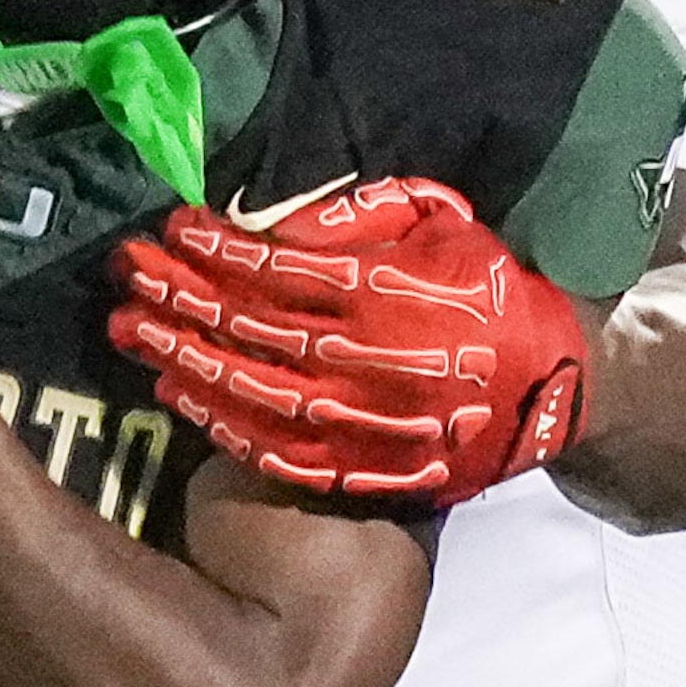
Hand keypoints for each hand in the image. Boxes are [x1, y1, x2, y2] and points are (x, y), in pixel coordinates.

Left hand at [107, 178, 587, 505]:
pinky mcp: (367, 472)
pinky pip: (278, 451)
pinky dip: (220, 423)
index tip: (171, 226)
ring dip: (183, 357)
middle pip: (252, 326)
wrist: (561, 390)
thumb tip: (280, 214)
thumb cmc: (495, 291)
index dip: (218, 247)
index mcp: (392, 294)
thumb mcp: (446, 225)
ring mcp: (366, 424)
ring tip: (128, 328)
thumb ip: (366, 217)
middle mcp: (374, 361)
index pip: (281, 268)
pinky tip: (175, 392)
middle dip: (180, 295)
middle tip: (124, 272)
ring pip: (253, 391)